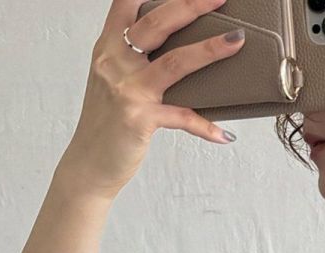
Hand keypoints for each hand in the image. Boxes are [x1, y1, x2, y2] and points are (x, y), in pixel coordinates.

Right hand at [60, 0, 245, 197]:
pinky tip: (224, 134)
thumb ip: (134, 60)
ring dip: (209, 50)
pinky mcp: (139, 119)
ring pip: (174, 62)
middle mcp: (115, 62)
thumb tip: (177, 50)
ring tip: (235, 41)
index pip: (126, 4)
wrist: (89, 165)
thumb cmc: (106, 125)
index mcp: (108, 48)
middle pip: (156, 23)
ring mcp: (127, 89)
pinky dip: (205, 126)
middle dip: (190, 5)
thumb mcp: (112, 82)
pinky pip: (181, 117)